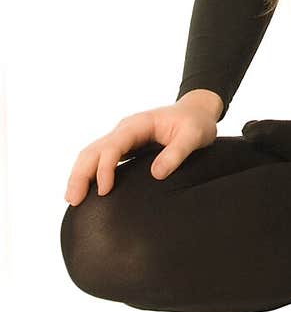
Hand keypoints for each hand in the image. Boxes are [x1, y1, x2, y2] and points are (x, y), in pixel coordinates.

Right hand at [63, 97, 218, 205]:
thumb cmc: (196, 123)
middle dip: (80, 173)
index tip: (104, 190)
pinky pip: (101, 158)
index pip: (113, 145)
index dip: (105, 167)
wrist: (197, 112)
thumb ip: (177, 153)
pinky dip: (89, 172)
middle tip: (73, 200)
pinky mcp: (125, 147)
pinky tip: (85, 189)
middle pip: (93, 149)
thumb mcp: (193, 136)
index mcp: (138, 125)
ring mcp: (123, 138)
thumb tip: (156, 174)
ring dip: (80, 174)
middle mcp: (125, 130)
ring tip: (72, 199)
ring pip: (92, 153)